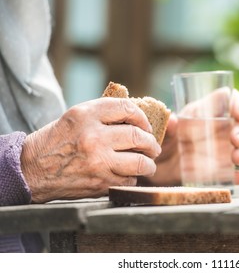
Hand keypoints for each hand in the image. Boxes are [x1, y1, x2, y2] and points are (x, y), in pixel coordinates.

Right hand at [21, 98, 160, 202]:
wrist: (32, 169)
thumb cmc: (56, 140)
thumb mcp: (75, 117)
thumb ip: (103, 115)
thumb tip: (136, 118)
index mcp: (86, 115)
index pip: (127, 108)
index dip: (142, 117)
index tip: (146, 125)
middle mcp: (94, 137)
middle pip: (139, 137)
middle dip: (151, 143)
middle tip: (153, 147)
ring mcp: (98, 162)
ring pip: (141, 163)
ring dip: (149, 164)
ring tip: (149, 164)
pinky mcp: (100, 183)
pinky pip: (129, 180)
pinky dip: (133, 178)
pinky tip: (129, 175)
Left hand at [142, 89, 238, 185]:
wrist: (156, 165)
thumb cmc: (162, 140)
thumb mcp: (161, 132)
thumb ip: (167, 127)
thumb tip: (172, 120)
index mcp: (205, 112)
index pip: (228, 100)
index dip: (238, 103)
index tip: (238, 113)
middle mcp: (217, 129)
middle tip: (235, 139)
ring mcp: (220, 150)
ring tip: (237, 158)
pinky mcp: (217, 170)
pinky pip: (231, 172)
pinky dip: (237, 175)